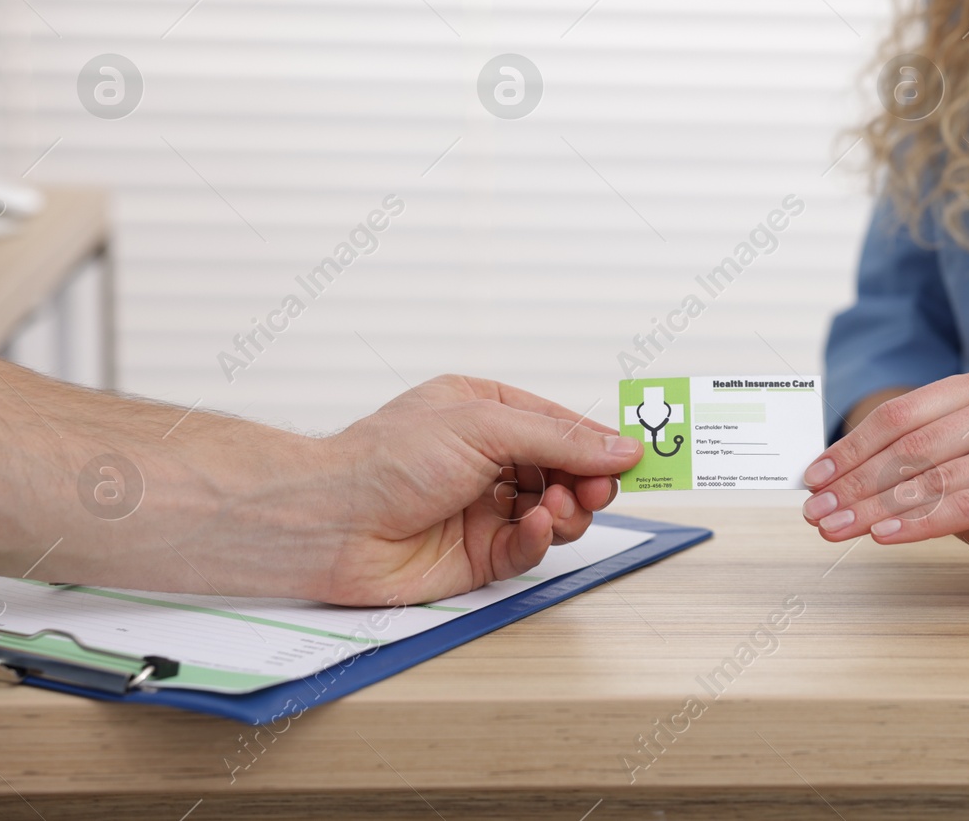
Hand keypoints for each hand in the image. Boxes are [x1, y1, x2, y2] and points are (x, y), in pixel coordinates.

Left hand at [293, 376, 640, 604]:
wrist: (332, 523)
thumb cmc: (387, 459)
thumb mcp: (485, 425)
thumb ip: (559, 438)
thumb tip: (620, 446)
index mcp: (487, 412)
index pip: (561, 426)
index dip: (599, 443)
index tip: (636, 457)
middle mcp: (488, 460)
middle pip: (565, 472)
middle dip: (588, 481)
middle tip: (599, 490)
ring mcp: (484, 509)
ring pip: (555, 513)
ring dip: (567, 510)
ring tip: (558, 507)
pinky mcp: (478, 556)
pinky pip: (529, 549)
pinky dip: (540, 539)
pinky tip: (535, 527)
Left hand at [800, 371, 968, 588]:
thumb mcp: (948, 472)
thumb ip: (902, 465)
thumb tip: (828, 480)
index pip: (898, 416)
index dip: (850, 448)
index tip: (813, 479)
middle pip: (911, 447)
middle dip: (855, 483)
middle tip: (816, 512)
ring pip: (933, 479)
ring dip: (875, 508)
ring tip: (838, 529)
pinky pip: (965, 506)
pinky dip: (918, 523)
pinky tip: (883, 536)